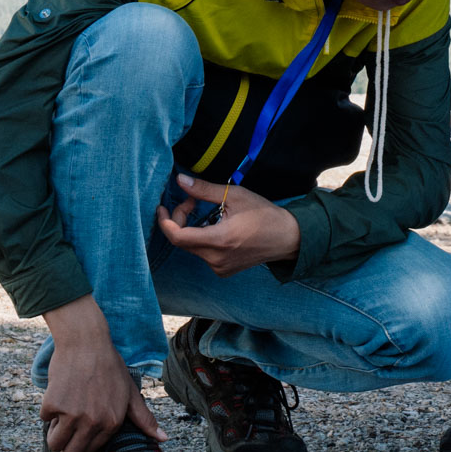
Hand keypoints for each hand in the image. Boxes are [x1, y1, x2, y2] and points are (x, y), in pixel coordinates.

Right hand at [40, 294, 164, 451]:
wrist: (87, 343)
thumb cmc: (110, 367)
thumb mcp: (131, 393)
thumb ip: (144, 418)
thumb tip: (163, 439)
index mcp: (112, 422)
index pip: (90, 450)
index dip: (84, 439)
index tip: (85, 424)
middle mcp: (93, 422)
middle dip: (67, 443)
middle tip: (70, 423)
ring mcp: (72, 415)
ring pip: (54, 443)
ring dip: (55, 431)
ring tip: (64, 412)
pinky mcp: (53, 405)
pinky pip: (44, 419)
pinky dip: (48, 409)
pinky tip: (61, 392)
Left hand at [155, 173, 300, 276]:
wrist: (288, 238)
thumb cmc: (264, 215)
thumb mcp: (235, 196)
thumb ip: (204, 190)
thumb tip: (180, 180)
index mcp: (219, 240)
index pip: (177, 236)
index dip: (165, 221)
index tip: (162, 208)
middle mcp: (216, 259)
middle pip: (182, 241)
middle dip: (180, 219)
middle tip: (193, 202)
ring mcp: (219, 268)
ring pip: (192, 247)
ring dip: (192, 229)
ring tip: (208, 213)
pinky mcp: (223, 271)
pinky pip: (203, 254)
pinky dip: (202, 239)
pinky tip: (217, 228)